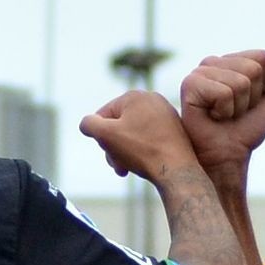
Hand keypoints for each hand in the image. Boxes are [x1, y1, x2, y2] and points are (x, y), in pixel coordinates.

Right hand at [78, 89, 193, 182]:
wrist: (176, 169)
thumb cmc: (141, 150)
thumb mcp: (106, 135)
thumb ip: (88, 124)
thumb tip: (87, 124)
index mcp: (134, 95)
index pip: (103, 115)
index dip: (101, 137)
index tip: (108, 154)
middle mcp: (152, 99)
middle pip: (119, 124)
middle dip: (114, 147)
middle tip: (118, 166)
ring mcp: (166, 114)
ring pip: (134, 133)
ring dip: (126, 151)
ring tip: (128, 167)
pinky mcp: (175, 128)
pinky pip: (150, 137)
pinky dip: (142, 150)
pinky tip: (144, 163)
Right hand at [171, 48, 264, 175]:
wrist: (227, 154)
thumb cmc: (247, 127)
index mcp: (232, 60)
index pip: (262, 56)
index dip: (264, 84)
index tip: (250, 101)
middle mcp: (214, 61)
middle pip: (253, 68)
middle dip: (251, 97)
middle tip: (236, 111)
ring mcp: (200, 72)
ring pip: (240, 82)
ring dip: (238, 107)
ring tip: (224, 115)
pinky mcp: (190, 84)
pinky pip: (223, 93)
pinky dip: (225, 111)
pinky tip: (213, 116)